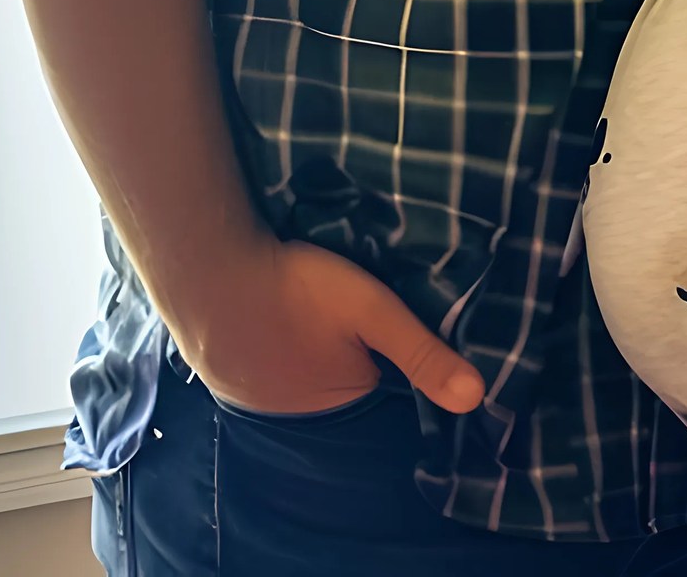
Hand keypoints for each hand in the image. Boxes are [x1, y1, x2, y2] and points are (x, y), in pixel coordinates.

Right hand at [177, 233, 484, 417]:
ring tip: (312, 318)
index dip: (390, 363)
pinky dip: (274, 346)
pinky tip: (277, 319)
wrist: (210, 270)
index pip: (381, 392)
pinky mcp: (223, 373)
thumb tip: (476, 399)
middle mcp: (293, 415)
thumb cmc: (298, 288)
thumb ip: (422, 352)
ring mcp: (252, 397)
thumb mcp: (373, 311)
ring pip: (298, 376)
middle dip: (348, 360)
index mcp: (338, 403)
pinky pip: (263, 366)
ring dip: (307, 353)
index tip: (389, 335)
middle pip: (338, 384)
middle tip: (346, 319)